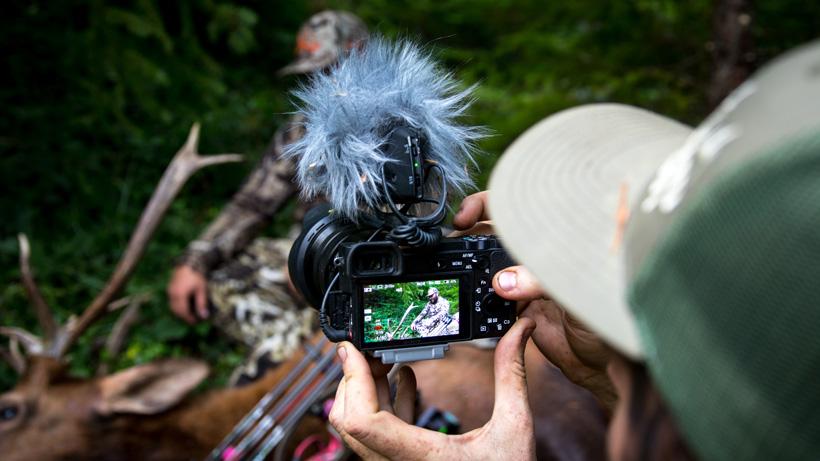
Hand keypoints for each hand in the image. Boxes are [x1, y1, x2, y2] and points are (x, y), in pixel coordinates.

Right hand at [166, 265, 208, 323]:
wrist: (190, 262)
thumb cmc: (197, 275)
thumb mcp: (201, 290)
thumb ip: (201, 303)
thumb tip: (204, 316)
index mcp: (180, 295)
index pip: (183, 312)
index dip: (189, 318)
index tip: (196, 322)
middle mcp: (172, 294)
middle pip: (176, 310)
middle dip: (184, 316)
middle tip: (193, 319)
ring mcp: (170, 290)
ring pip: (173, 306)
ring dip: (180, 311)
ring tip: (190, 313)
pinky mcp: (170, 287)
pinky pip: (172, 300)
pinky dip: (178, 305)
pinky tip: (185, 305)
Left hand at [330, 318, 536, 459]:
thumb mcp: (515, 427)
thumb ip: (512, 376)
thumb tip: (520, 331)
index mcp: (421, 457)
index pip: (362, 421)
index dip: (351, 379)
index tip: (353, 349)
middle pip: (349, 421)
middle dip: (354, 378)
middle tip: (370, 347)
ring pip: (359, 428)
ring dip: (367, 389)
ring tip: (386, 357)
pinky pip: (378, 434)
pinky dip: (385, 403)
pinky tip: (405, 377)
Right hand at [454, 191, 615, 409]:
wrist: (602, 361)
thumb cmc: (607, 316)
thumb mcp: (577, 290)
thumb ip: (540, 281)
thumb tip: (503, 281)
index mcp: (552, 240)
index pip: (515, 209)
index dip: (485, 205)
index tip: (464, 217)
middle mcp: (537, 255)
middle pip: (495, 232)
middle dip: (469, 232)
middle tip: (450, 242)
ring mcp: (526, 280)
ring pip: (489, 263)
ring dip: (470, 264)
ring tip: (453, 267)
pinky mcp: (517, 305)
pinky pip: (490, 294)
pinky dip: (477, 294)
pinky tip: (470, 295)